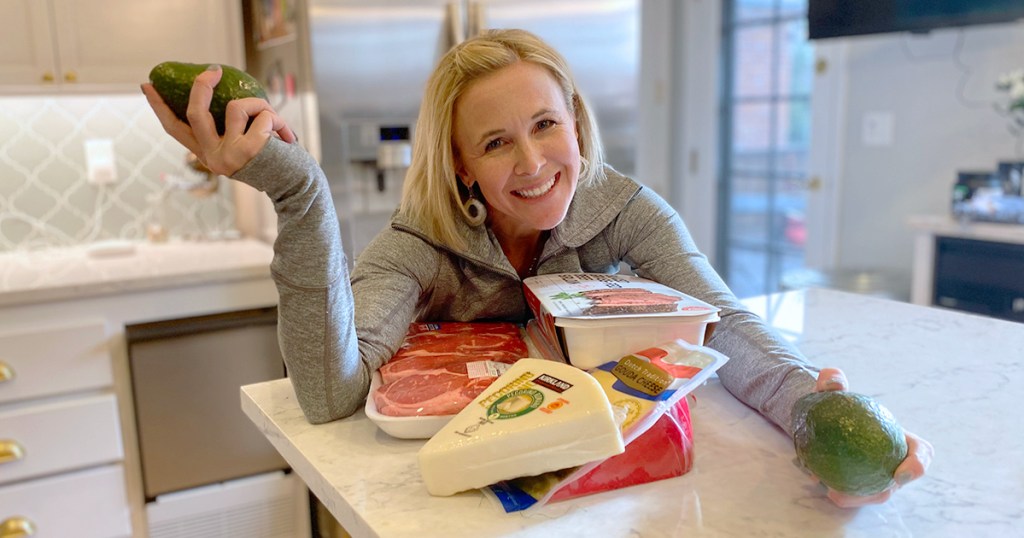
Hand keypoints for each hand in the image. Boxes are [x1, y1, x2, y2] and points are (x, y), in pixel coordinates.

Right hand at [141, 65, 295, 176]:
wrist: (298, 187)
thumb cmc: (276, 162)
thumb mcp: (245, 146)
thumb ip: (230, 130)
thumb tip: (224, 94)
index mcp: (208, 155)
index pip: (175, 129)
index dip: (159, 107)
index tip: (147, 86)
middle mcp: (212, 158)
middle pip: (195, 111)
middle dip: (202, 85)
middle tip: (215, 70)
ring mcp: (229, 155)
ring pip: (236, 106)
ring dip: (261, 106)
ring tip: (276, 123)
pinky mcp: (249, 150)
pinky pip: (261, 115)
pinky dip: (278, 119)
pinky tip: (288, 138)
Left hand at [810, 368, 933, 507]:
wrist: (819, 415)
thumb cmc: (835, 400)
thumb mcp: (832, 387)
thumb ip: (833, 379)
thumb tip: (831, 382)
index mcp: (900, 439)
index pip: (921, 453)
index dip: (918, 466)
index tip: (900, 474)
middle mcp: (893, 461)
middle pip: (895, 485)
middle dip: (880, 493)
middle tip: (856, 490)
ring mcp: (876, 475)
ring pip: (873, 494)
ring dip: (856, 498)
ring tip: (833, 492)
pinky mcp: (858, 484)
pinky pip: (853, 493)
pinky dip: (840, 492)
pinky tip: (819, 484)